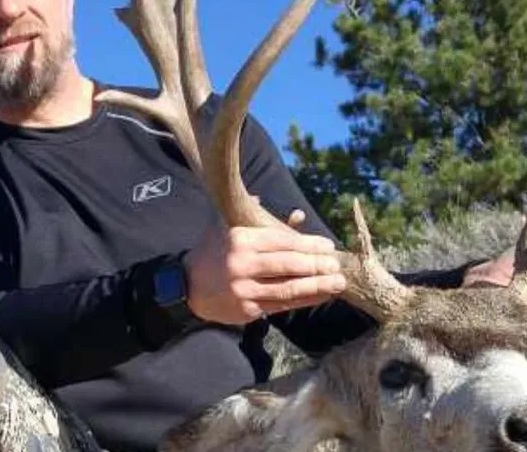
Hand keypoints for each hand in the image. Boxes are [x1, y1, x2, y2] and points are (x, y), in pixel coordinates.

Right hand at [184, 208, 347, 324]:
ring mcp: (244, 289)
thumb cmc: (216, 251)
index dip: (308, 244)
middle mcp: (242, 264)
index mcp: (241, 240)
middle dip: (316, 265)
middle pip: (288, 265)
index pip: (282, 241)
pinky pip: (282, 305)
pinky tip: (321, 296)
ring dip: (317, 286)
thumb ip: (263, 218)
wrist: (187, 285)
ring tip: (338, 283)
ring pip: (288, 288)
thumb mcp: (231, 226)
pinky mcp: (247, 309)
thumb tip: (298, 215)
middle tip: (338, 265)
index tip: (328, 245)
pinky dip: (304, 300)